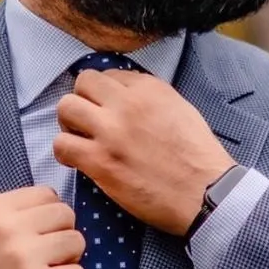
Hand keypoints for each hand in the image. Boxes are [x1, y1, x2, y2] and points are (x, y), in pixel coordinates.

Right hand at [0, 186, 86, 268]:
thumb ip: (12, 217)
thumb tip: (55, 208)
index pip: (46, 193)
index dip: (50, 216)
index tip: (40, 235)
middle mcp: (8, 229)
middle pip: (66, 214)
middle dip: (63, 235)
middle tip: (48, 257)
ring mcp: (25, 258)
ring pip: (77, 242)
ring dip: (70, 260)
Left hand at [53, 69, 235, 234]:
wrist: (206, 193)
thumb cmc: (199, 158)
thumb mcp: (181, 110)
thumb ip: (151, 98)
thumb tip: (126, 97)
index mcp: (150, 89)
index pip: (110, 75)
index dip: (105, 94)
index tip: (108, 110)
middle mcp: (127, 103)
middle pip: (82, 84)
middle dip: (82, 101)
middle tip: (88, 122)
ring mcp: (111, 132)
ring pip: (66, 108)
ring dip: (69, 124)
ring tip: (80, 139)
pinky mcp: (100, 161)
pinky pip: (62, 145)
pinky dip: (65, 152)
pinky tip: (77, 161)